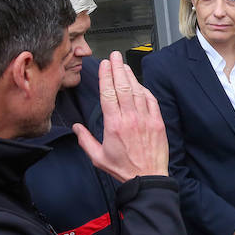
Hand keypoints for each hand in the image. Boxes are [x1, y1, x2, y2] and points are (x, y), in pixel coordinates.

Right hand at [74, 52, 168, 180]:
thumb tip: (76, 127)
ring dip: (130, 76)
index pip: (108, 93)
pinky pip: (150, 100)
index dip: (106, 76)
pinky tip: (139, 84)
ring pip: (137, 91)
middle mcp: (130, 118)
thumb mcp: (98, 158)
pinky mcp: (158, 122)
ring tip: (124, 65)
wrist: (148, 178)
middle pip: (123, 87)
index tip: (104, 65)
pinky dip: (144, 90)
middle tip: (114, 56)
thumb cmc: (124, 169)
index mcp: (114, 125)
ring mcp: (145, 119)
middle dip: (117, 68)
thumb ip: (85, 140)